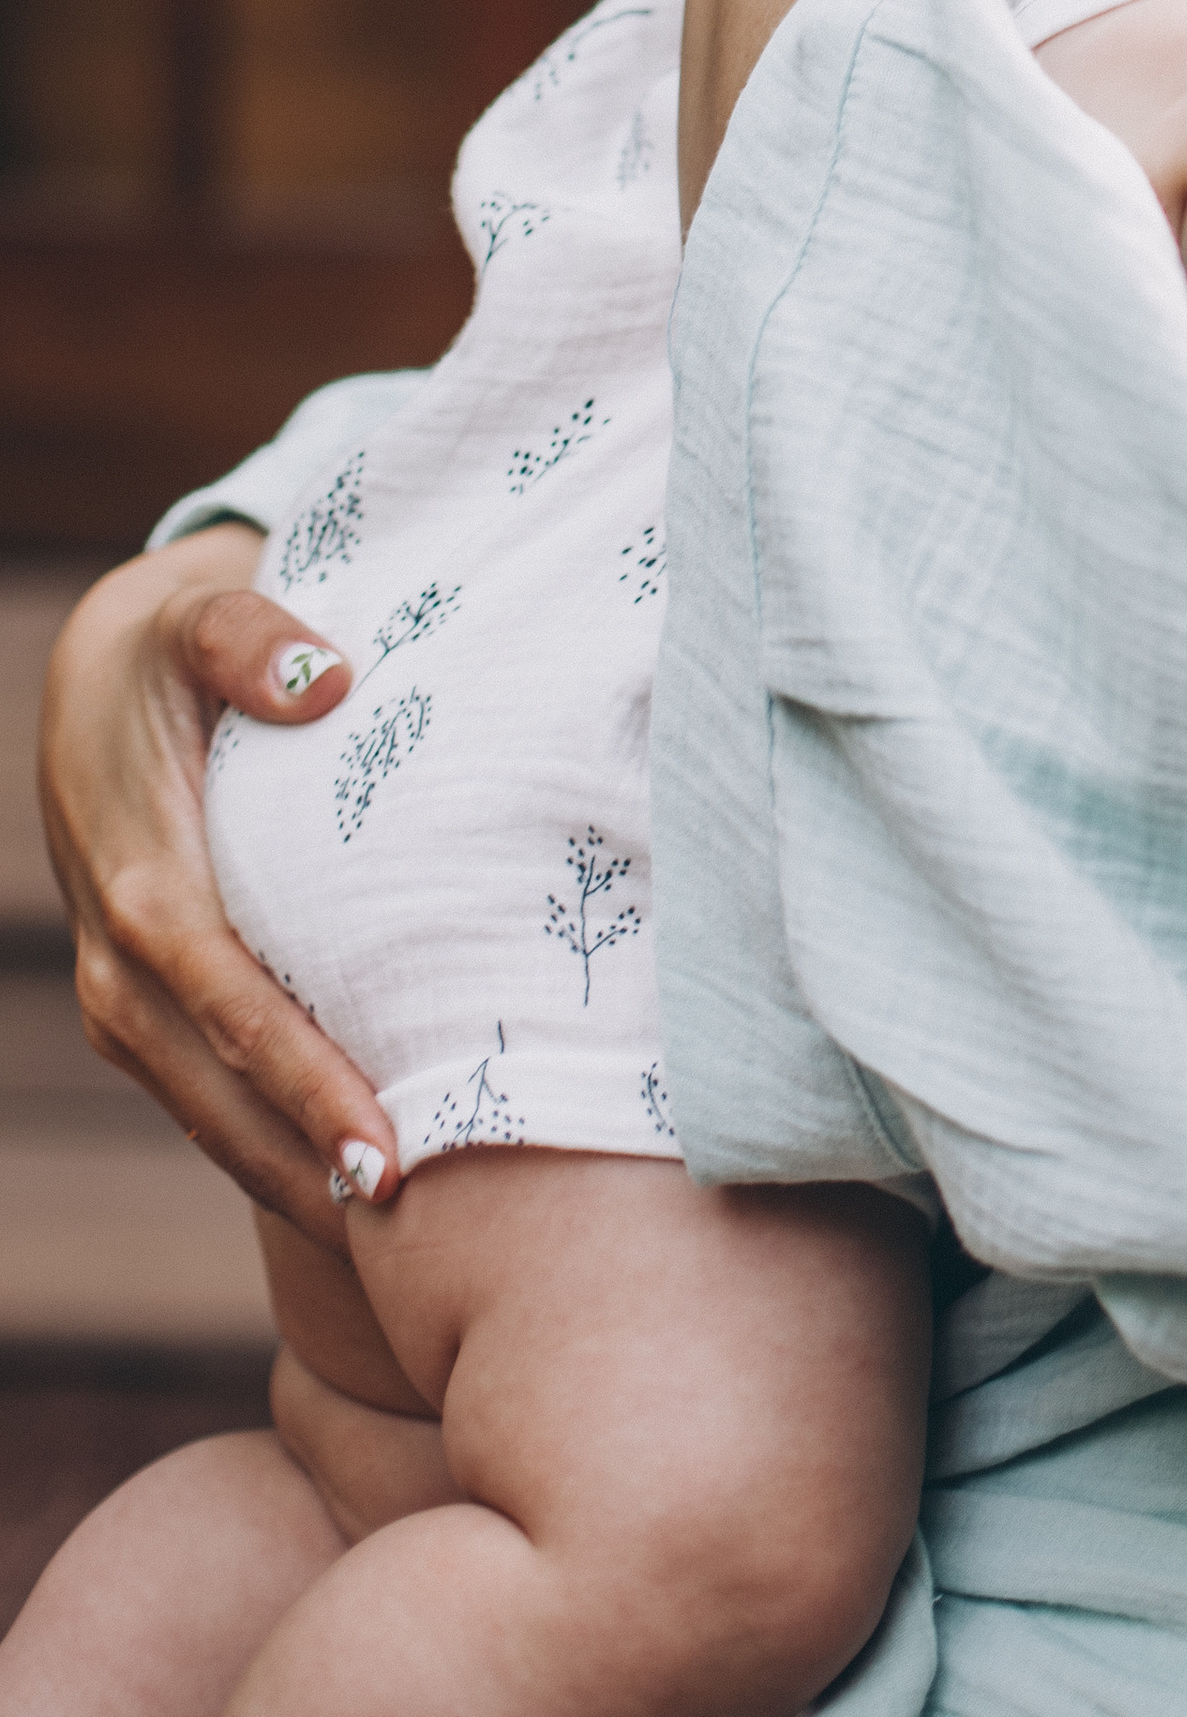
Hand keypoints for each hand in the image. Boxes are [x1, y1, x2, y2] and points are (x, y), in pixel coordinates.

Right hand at [38, 532, 402, 1243]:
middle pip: (224, 1097)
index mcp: (146, 886)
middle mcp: (125, 968)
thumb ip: (253, 638)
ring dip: (295, 1177)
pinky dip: (273, 1147)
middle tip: (417, 1232)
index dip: (309, 1087)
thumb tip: (325, 678)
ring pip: (213, 1118)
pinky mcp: (150, 1011)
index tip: (388, 1153)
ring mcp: (129, 1002)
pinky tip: (349, 1186)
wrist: (102, 672)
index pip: (238, 1011)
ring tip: (398, 1241)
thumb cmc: (176, 643)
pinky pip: (211, 1098)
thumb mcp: (203, 613)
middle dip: (313, 1166)